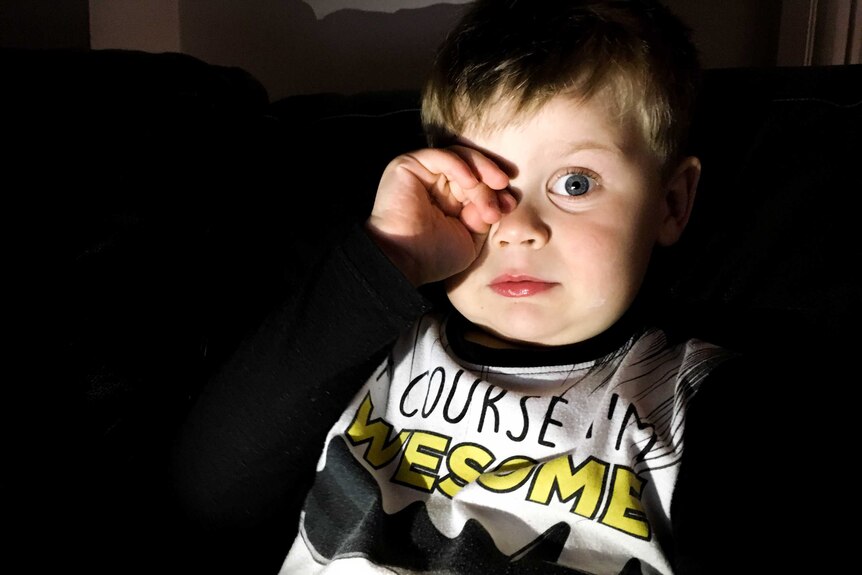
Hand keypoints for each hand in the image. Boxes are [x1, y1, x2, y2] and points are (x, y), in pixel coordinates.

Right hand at [366, 146, 512, 285]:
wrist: (404, 261)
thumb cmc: (433, 256)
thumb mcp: (471, 236)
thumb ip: (484, 214)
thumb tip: (500, 198)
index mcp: (449, 199)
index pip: (479, 182)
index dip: (498, 190)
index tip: (511, 204)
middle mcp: (435, 183)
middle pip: (473, 168)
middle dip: (493, 182)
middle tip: (505, 201)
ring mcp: (422, 173)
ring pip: (460, 158)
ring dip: (482, 171)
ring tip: (496, 186)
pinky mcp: (408, 165)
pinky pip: (441, 156)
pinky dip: (461, 166)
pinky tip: (471, 182)